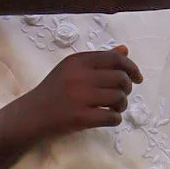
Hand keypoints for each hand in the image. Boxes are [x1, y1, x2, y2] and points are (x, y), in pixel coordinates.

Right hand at [26, 48, 141, 137]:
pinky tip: (108, 118)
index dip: (132, 67)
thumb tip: (125, 50)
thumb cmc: (54, 90)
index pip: (115, 59)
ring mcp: (80, 97)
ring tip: (114, 107)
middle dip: (128, 89)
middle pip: (121, 79)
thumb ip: (99, 59)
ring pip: (119, 98)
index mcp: (78, 61)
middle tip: (121, 95)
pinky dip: (115, 119)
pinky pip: (112, 118)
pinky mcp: (81, 118)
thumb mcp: (72, 69)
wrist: (31, 115)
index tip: (138, 78)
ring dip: (122, 105)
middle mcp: (80, 76)